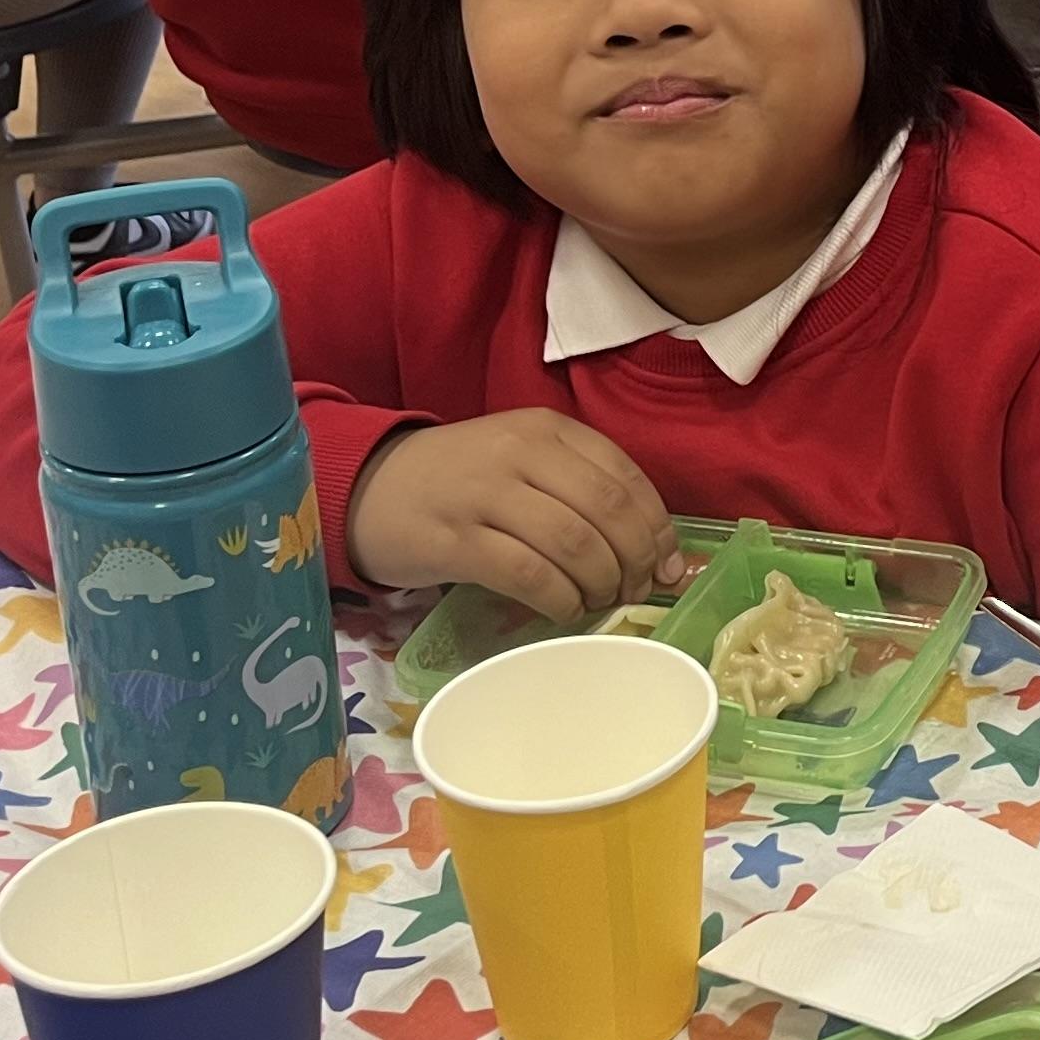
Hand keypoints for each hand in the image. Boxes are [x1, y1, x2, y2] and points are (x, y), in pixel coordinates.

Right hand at [347, 409, 674, 621]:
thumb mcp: (526, 463)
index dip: (657, 529)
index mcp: (548, 428)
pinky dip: (560, 600)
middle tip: (636, 591)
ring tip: (600, 601)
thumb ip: (588, 494)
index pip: (626, 477)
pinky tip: (565, 611)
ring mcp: (485, 493)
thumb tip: (664, 556)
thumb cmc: (464, 481)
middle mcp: (520, 451)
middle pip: (607, 511)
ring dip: (600, 582)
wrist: (372, 488)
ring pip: (573, 542)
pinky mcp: (455, 539)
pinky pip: (528, 574)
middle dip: (635, 561)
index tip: (667, 566)